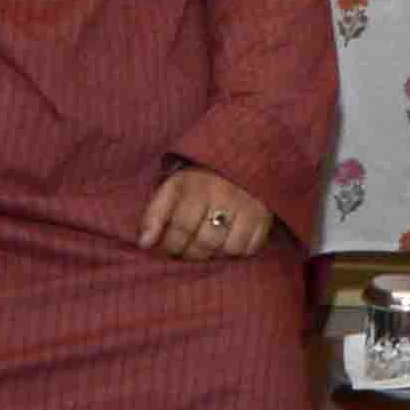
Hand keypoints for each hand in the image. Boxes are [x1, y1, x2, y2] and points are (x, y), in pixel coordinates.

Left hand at [135, 160, 273, 264]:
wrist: (240, 155)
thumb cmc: (201, 179)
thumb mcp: (173, 187)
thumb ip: (155, 213)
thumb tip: (144, 244)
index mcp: (195, 185)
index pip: (181, 228)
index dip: (172, 245)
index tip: (169, 248)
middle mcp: (222, 194)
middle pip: (204, 241)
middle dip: (192, 253)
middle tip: (189, 251)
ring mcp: (247, 205)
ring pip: (228, 248)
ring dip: (216, 254)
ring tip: (209, 247)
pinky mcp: (265, 214)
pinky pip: (251, 247)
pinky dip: (239, 251)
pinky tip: (230, 242)